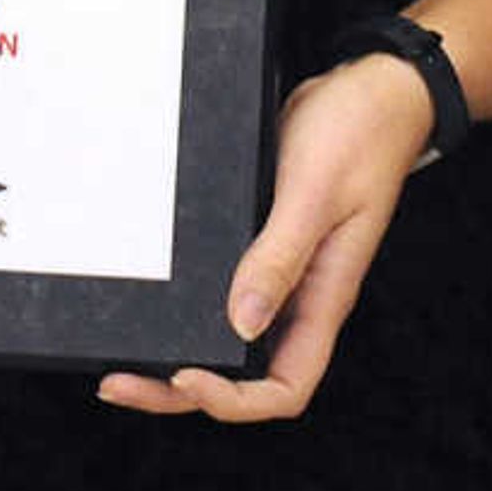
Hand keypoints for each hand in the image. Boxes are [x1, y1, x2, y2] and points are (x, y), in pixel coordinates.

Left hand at [96, 50, 434, 422]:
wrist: (371, 91)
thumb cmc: (360, 136)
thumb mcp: (314, 193)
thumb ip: (280, 256)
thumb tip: (242, 321)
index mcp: (323, 299)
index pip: (285, 387)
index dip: (235, 399)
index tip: (187, 374)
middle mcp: (301, 297)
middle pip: (244, 375)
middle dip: (181, 390)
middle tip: (120, 381)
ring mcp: (283, 273)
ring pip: (230, 338)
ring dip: (179, 355)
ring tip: (124, 359)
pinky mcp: (263, 244)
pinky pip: (223, 291)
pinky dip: (189, 306)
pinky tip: (156, 299)